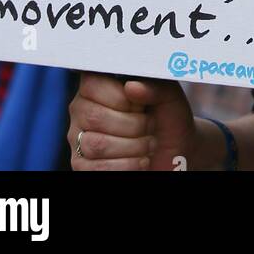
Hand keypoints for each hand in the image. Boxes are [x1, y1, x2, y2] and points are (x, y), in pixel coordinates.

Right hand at [69, 73, 196, 171]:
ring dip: (132, 147)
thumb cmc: (166, 124)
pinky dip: (127, 166)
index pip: (93, 84)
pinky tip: (140, 161)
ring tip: (147, 145)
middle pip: (95, 116)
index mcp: (99, 87)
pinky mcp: (82, 166)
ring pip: (97, 144)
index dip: (121, 97)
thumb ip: (155, 86)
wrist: (174, 156)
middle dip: (133, 125)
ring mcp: (80, 140)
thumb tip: (131, 87)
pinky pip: (98, 168)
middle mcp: (83, 111)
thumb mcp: (169, 98)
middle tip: (149, 127)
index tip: (140, 106)